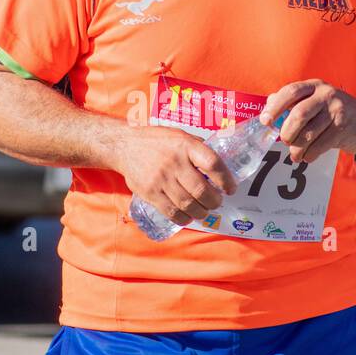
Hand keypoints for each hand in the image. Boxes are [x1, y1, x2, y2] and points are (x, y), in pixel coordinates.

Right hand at [116, 126, 237, 224]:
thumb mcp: (180, 136)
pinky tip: (188, 217)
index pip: (213, 164)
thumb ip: (198, 148)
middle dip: (214, 201)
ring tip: (204, 211)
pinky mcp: (150, 193)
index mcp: (186, 145)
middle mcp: (174, 162)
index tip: (230, 188)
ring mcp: (161, 179)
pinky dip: (184, 218)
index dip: (226, 179)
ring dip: (201, 212)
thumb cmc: (157, 141)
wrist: (125, 146)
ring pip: (188, 204)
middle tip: (216, 202)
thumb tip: (218, 164)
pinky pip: (171, 212)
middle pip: (202, 190)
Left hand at [260, 79, 355, 163]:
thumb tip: (267, 107)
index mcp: (314, 86)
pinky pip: (320, 145)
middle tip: (284, 141)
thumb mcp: (315, 101)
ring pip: (308, 134)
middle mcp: (326, 95)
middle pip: (298, 114)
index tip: (265, 122)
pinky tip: (308, 156)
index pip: (290, 92)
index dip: (274, 107)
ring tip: (295, 154)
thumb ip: (293, 103)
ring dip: (297, 148)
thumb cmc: (334, 112)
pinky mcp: (343, 129)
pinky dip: (310, 154)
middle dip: (287, 132)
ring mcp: (337, 111)